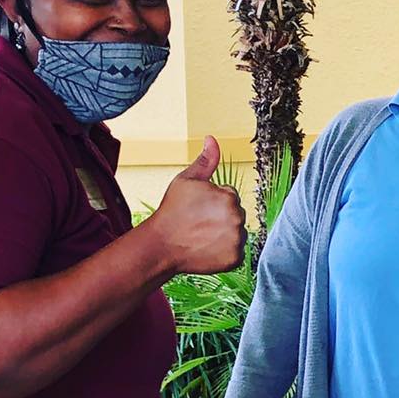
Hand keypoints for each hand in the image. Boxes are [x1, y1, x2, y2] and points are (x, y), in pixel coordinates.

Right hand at [146, 137, 245, 276]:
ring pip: (237, 233)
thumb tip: (212, 139)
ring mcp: (237, 240)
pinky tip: (207, 249)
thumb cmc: (172, 211)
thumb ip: (205, 161)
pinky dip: (224, 252)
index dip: (212, 202)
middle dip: (221, 217)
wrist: (160, 245)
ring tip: (201, 236)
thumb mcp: (186, 181)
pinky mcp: (235, 259)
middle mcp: (238, 218)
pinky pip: (236, 252)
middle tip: (198, 223)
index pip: (229, 197)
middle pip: (236, 214)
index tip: (197, 209)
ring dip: (224, 234)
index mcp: (229, 198)